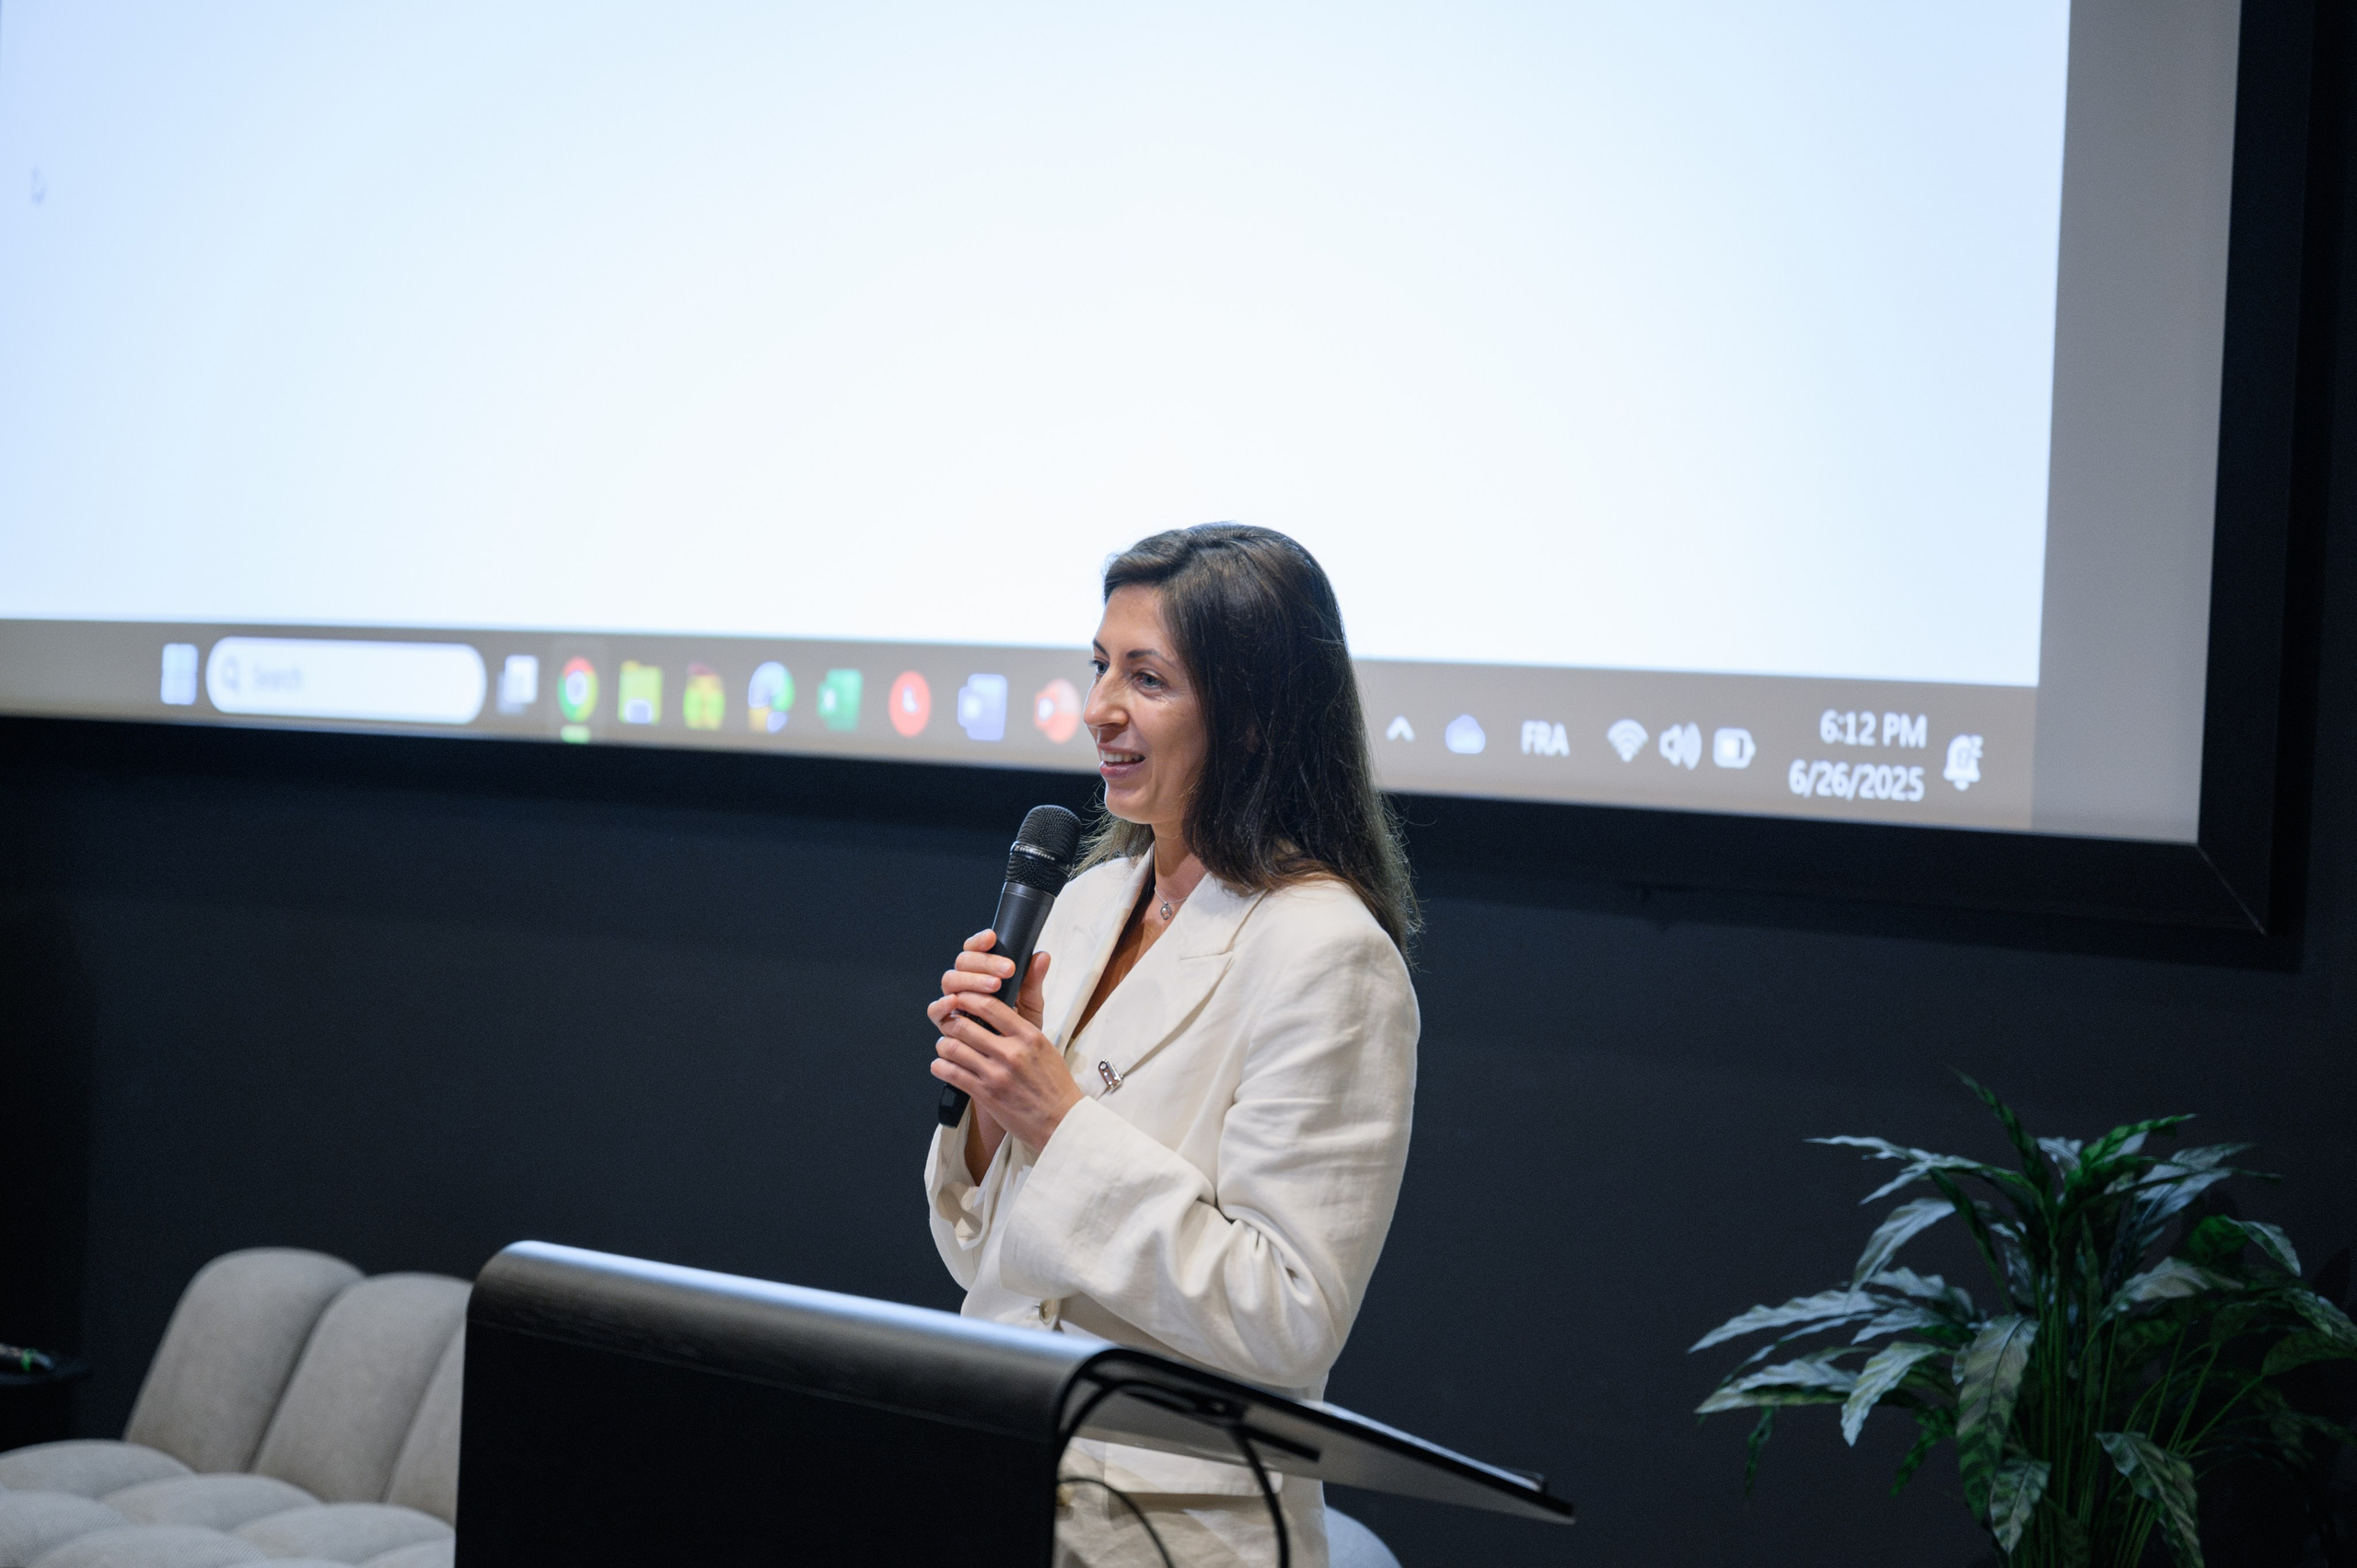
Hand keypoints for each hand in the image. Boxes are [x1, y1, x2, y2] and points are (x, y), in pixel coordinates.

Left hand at [928, 931, 1080, 1159]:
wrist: (1061, 1122)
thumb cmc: (1053, 1080)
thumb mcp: (1046, 1039)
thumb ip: (1032, 1001)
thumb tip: (1040, 955)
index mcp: (1028, 1035)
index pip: (988, 1004)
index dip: (968, 997)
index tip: (962, 997)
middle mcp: (1011, 1053)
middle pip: (963, 1025)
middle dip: (951, 1020)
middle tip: (951, 1020)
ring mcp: (995, 1075)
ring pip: (951, 1048)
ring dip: (944, 1044)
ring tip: (949, 1044)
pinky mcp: (984, 1095)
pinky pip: (950, 1073)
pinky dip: (941, 1066)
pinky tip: (946, 1064)